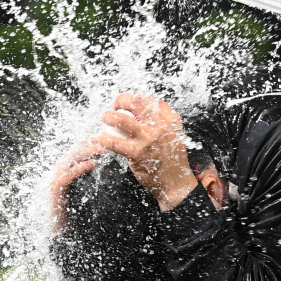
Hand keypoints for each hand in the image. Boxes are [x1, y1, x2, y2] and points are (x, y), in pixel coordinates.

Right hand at [49, 135, 105, 232]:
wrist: (69, 232)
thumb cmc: (85, 211)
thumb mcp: (98, 191)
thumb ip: (104, 179)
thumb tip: (125, 170)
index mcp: (73, 168)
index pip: (82, 148)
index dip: (95, 141)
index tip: (112, 136)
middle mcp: (64, 170)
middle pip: (77, 150)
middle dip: (93, 143)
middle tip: (109, 138)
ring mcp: (58, 179)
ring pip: (71, 159)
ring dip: (87, 152)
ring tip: (103, 148)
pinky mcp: (57, 191)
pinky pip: (66, 176)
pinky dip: (78, 169)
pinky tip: (91, 164)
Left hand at [95, 94, 196, 211]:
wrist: (176, 183)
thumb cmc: (173, 160)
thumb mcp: (175, 135)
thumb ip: (162, 122)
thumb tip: (140, 111)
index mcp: (171, 120)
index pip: (150, 99)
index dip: (135, 98)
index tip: (128, 103)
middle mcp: (160, 127)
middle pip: (134, 102)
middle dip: (119, 101)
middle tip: (114, 108)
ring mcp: (148, 139)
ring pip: (120, 118)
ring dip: (108, 117)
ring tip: (106, 120)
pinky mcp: (137, 153)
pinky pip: (113, 141)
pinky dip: (104, 139)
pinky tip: (104, 140)